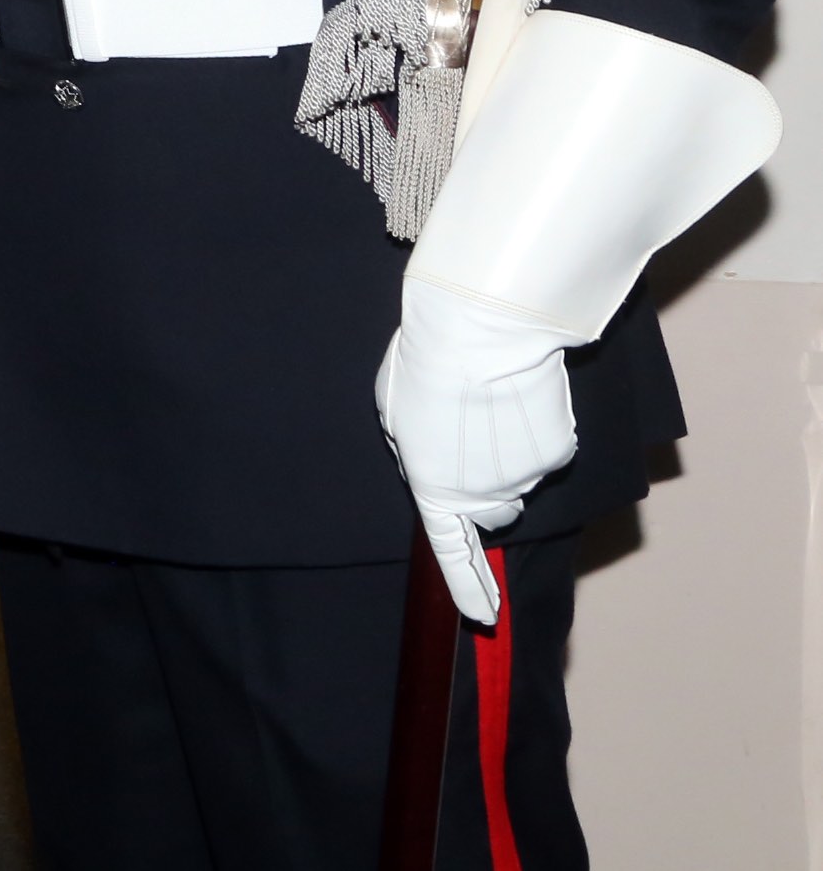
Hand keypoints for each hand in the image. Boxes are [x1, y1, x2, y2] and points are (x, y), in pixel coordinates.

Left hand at [376, 274, 576, 623]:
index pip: (453, 554)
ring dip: (505, 450)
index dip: (468, 588)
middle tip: (470, 437)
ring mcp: (524, 476)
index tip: (484, 616)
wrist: (477, 335)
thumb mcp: (396, 413)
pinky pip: (545, 447)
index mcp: (436, 490)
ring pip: (519, 475)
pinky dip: (532, 428)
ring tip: (486, 401)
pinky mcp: (556, 452)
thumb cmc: (424, 369)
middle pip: (493, 508)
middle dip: (484, 488)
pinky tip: (515, 394)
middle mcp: (483, 495)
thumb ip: (413, 449)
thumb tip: (432, 462)